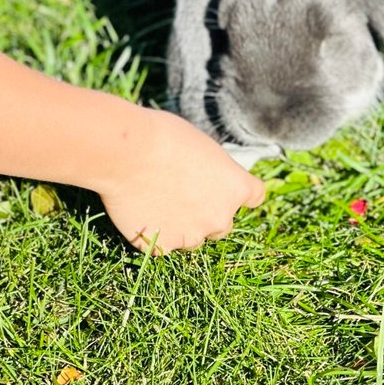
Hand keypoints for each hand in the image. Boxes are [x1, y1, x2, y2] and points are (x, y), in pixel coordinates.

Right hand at [98, 106, 267, 252]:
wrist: (128, 154)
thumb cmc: (164, 138)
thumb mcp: (203, 147)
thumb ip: (213, 172)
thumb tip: (206, 179)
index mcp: (236, 187)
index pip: (255, 196)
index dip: (238, 193)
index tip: (225, 188)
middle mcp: (220, 217)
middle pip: (222, 224)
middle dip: (207, 214)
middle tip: (182, 195)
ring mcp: (191, 236)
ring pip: (192, 238)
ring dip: (181, 227)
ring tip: (156, 201)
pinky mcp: (162, 246)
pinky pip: (162, 245)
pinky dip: (153, 234)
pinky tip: (140, 212)